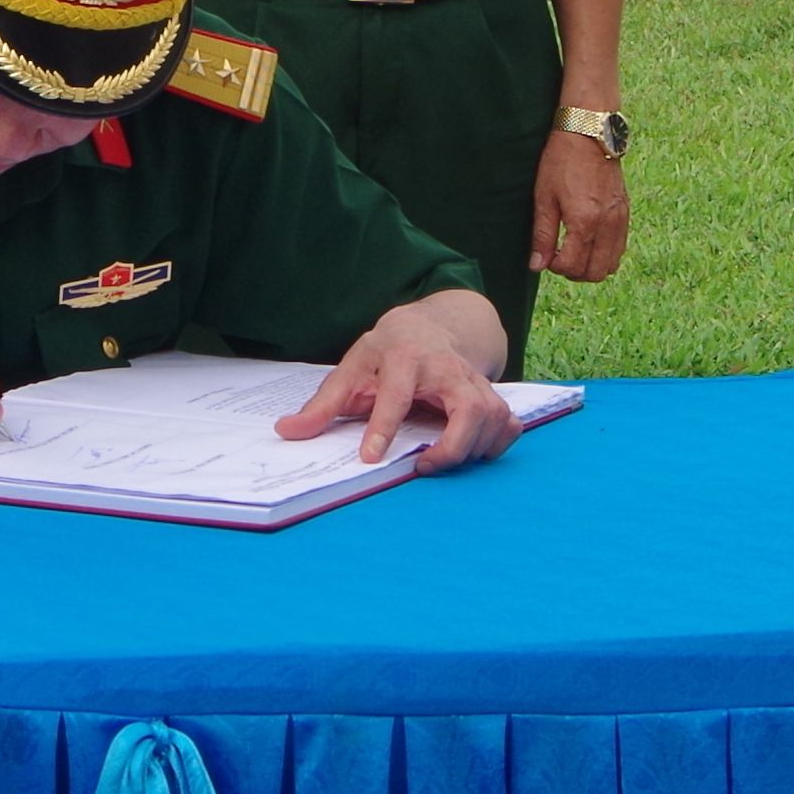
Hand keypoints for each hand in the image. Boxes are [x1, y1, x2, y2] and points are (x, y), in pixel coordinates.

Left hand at [282, 319, 518, 470]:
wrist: (429, 326)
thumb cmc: (387, 351)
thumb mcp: (352, 368)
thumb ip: (323, 404)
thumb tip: (286, 432)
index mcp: (405, 357)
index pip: (397, 395)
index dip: (383, 429)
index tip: (370, 459)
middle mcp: (447, 368)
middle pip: (468, 408)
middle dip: (452, 447)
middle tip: (423, 467)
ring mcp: (474, 380)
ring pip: (492, 417)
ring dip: (472, 448)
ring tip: (439, 461)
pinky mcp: (490, 393)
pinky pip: (507, 422)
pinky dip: (496, 443)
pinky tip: (471, 452)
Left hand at [530, 121, 629, 281]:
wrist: (589, 134)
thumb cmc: (561, 162)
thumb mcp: (544, 198)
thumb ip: (542, 235)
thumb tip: (537, 265)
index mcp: (584, 221)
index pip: (572, 266)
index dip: (555, 267)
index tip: (545, 257)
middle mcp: (606, 225)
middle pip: (594, 273)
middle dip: (574, 272)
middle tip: (559, 257)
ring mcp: (619, 219)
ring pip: (610, 265)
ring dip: (591, 267)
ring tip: (574, 251)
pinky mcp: (625, 213)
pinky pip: (620, 248)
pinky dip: (605, 254)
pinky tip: (589, 242)